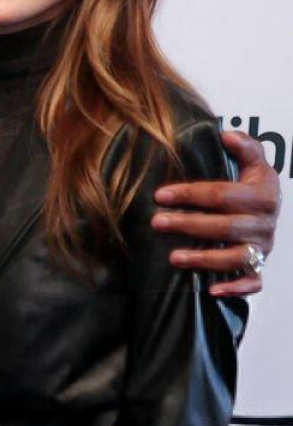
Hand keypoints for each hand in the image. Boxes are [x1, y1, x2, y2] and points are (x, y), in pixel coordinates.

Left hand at [153, 131, 278, 297]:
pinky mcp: (258, 267)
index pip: (223, 195)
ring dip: (205, 259)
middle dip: (189, 225)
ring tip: (173, 258)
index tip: (160, 195)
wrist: (270, 210)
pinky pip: (253, 283)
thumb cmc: (252, 184)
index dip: (191, 193)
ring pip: (236, 258)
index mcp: (263, 196)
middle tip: (157, 222)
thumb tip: (226, 134)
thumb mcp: (253, 162)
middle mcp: (264, 224)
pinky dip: (236, 289)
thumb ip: (245, 146)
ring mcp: (262, 248)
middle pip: (225, 227)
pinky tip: (212, 291)